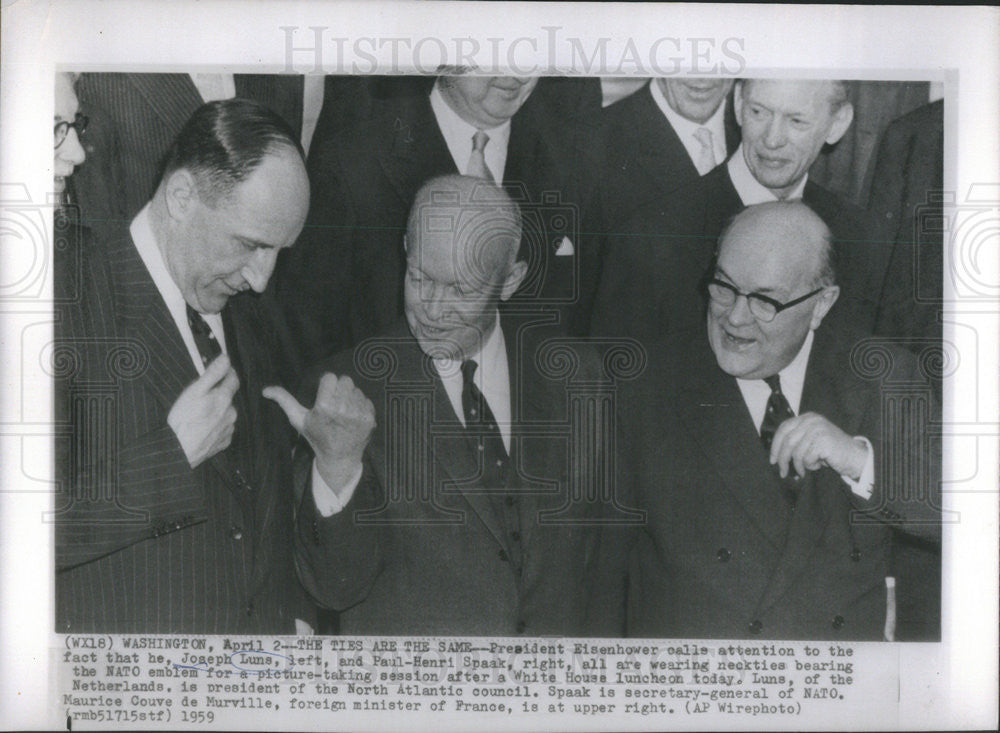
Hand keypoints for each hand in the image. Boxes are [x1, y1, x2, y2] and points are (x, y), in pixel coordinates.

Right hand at [167, 354, 238, 467]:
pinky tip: (202, 428)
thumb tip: (226, 359)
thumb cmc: (183, 420)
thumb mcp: (194, 391)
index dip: (227, 372)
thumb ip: (212, 374)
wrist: (178, 451)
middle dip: (218, 394)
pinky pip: (223, 429)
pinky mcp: (223, 442)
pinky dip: (215, 426)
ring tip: (199, 415)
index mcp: (224, 399)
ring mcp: (228, 429)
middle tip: (200, 398)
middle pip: (228, 397)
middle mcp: (231, 414)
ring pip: (226, 414)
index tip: (221, 370)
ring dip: (217, 411)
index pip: (233, 379)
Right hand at [263, 374, 374, 490]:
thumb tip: (265, 390)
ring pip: (356, 389)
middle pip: (345, 380)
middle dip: (339, 389)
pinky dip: (360, 406)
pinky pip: (366, 400)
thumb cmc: (317, 436)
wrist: (339, 457)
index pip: (330, 377)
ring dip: (350, 397)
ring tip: (343, 412)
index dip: (327, 385)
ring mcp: (357, 414)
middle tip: (334, 402)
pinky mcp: (369, 418)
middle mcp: (342, 408)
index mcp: (324, 406)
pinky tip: (352, 418)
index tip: (324, 396)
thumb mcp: (299, 420)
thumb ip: (284, 401)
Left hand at [769, 412, 868, 480]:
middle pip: (787, 441)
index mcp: (807, 417)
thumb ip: (796, 439)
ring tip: (805, 470)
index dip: (775, 445)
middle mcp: (812, 420)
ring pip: (796, 452)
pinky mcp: (823, 441)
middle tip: (782, 472)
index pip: (783, 428)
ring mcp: (818, 430)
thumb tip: (775, 452)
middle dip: (782, 459)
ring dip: (799, 466)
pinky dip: (810, 466)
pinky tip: (818, 465)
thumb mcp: (811, 439)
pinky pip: (807, 458)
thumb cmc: (831, 451)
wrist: (855, 456)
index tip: (772, 460)